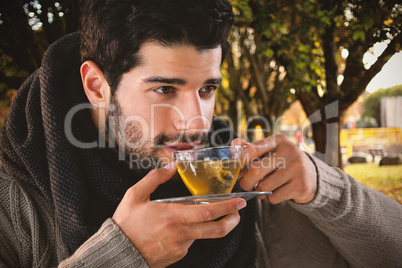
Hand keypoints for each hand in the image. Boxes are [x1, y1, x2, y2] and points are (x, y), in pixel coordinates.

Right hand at [112, 163, 246, 267]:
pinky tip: (181, 226)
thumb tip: (171, 167)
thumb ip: (154, 178)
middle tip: (238, 212)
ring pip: (204, 235)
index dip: (227, 207)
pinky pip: (191, 242)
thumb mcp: (135, 196)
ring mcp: (181, 247)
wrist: (118, 253)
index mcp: (173, 217)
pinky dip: (193, 232)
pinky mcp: (178, 255)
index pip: (208, 212)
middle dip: (232, 220)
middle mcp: (181, 234)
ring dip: (210, 225)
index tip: (239, 201)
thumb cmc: (126, 224)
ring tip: (206, 214)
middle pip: (217, 230)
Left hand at [232, 135, 316, 203]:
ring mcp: (297, 168)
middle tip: (245, 186)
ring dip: (259, 192)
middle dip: (246, 182)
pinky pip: (274, 197)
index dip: (239, 162)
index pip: (251, 150)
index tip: (235, 171)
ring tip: (262, 190)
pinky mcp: (301, 185)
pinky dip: (270, 199)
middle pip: (255, 170)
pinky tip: (275, 193)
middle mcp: (289, 151)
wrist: (312, 177)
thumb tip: (234, 143)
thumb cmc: (283, 163)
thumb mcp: (270, 152)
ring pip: (264, 186)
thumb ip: (252, 149)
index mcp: (278, 141)